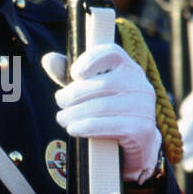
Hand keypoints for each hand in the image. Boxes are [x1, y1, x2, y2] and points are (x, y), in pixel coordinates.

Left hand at [42, 43, 160, 182]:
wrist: (139, 141)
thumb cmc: (110, 109)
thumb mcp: (90, 89)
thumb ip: (70, 75)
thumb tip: (48, 59)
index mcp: (128, 67)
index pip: (112, 53)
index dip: (90, 60)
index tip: (74, 74)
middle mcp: (140, 84)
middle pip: (102, 84)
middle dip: (74, 94)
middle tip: (60, 101)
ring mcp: (144, 107)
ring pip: (102, 106)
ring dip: (75, 113)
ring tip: (61, 118)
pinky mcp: (142, 129)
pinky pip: (108, 125)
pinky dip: (86, 127)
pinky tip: (73, 128)